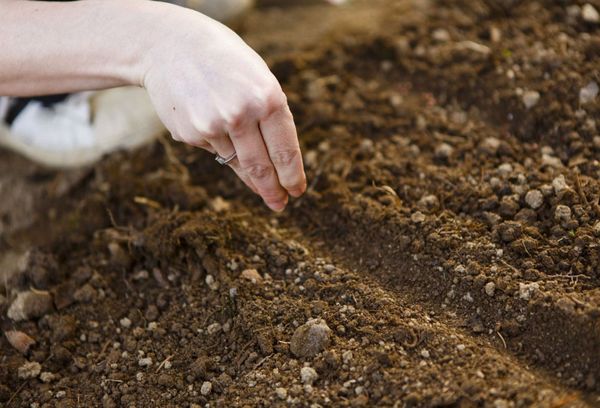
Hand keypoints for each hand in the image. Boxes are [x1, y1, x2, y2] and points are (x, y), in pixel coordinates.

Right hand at [141, 5, 305, 210]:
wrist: (169, 46)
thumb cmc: (225, 64)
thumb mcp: (258, 81)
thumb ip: (270, 119)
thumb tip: (276, 165)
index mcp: (268, 98)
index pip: (285, 151)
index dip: (292, 177)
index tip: (296, 192)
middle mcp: (241, 114)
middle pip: (261, 167)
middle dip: (272, 190)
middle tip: (279, 205)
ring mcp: (212, 126)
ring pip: (236, 163)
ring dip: (247, 171)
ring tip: (252, 169)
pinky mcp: (189, 134)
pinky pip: (213, 150)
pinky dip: (218, 143)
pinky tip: (210, 119)